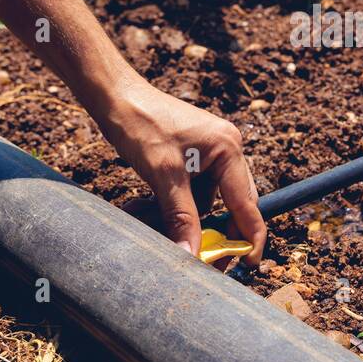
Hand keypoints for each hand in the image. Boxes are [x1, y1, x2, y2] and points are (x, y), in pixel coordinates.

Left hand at [91, 79, 265, 264]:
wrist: (113, 96)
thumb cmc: (141, 124)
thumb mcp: (163, 175)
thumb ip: (181, 217)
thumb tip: (192, 256)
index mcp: (228, 149)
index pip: (247, 204)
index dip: (248, 237)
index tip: (247, 265)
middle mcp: (225, 150)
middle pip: (229, 205)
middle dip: (209, 232)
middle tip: (200, 260)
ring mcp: (207, 154)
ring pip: (202, 203)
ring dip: (177, 218)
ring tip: (142, 217)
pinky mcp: (189, 158)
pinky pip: (187, 193)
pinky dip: (166, 205)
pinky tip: (140, 206)